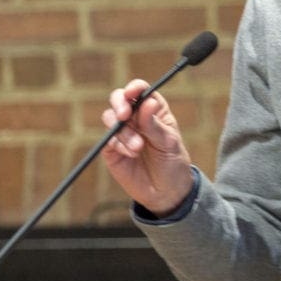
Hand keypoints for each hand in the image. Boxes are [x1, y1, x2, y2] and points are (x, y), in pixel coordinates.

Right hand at [101, 80, 194, 216]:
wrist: (166, 192)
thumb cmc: (172, 162)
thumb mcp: (169, 142)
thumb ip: (154, 124)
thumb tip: (147, 102)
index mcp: (153, 109)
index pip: (140, 90)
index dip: (134, 88)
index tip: (132, 93)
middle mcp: (136, 117)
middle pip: (119, 99)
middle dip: (119, 104)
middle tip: (125, 115)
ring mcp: (122, 132)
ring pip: (111, 118)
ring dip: (123, 131)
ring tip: (138, 147)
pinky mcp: (112, 150)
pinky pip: (108, 140)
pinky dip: (119, 145)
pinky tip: (132, 154)